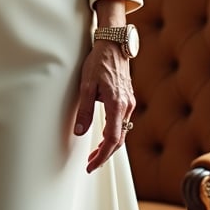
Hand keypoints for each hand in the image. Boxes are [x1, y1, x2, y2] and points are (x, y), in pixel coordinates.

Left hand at [74, 40, 135, 172]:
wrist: (114, 44)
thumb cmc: (100, 60)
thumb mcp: (87, 85)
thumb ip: (84, 110)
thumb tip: (79, 131)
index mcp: (117, 105)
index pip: (111, 139)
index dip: (101, 156)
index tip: (92, 165)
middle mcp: (127, 106)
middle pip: (118, 140)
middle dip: (105, 155)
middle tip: (92, 164)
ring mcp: (129, 102)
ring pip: (122, 131)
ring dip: (110, 145)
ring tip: (96, 153)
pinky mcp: (128, 98)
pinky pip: (124, 122)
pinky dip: (115, 133)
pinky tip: (105, 134)